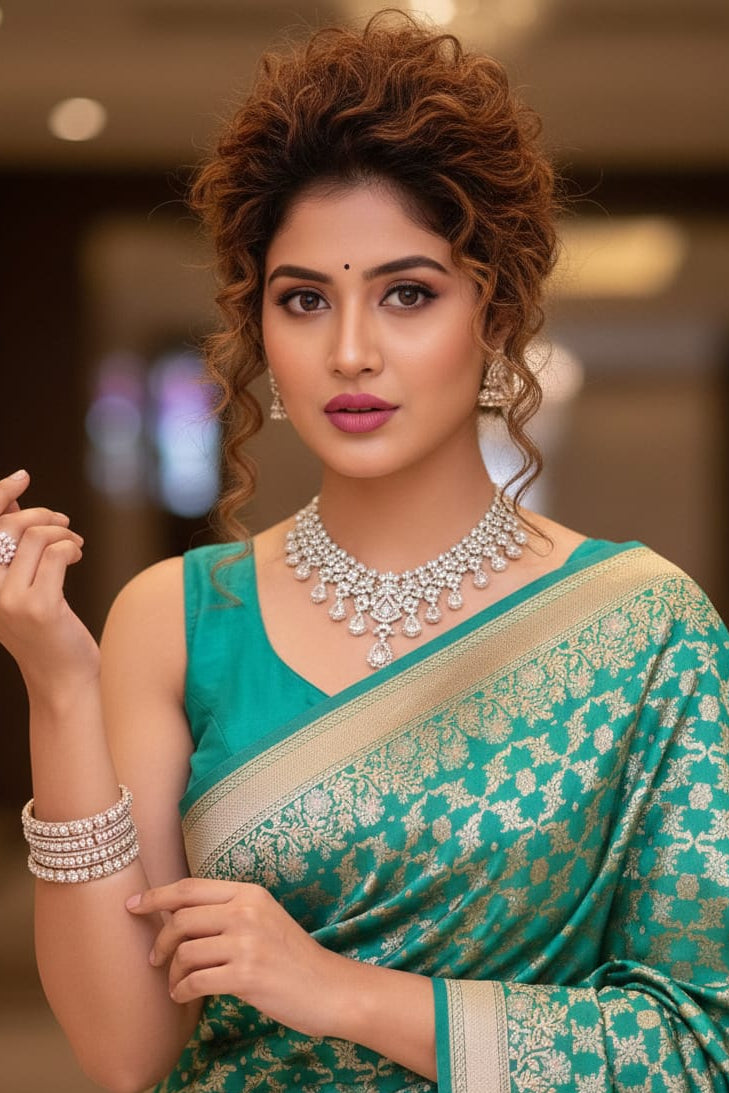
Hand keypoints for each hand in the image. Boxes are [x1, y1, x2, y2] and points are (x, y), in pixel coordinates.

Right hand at [0, 469, 99, 693]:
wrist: (61, 681)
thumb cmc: (43, 632)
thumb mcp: (18, 587)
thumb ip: (12, 548)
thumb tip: (12, 497)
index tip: (21, 478)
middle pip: (8, 526)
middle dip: (40, 515)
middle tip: (63, 523)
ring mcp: (8, 601)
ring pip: (36, 537)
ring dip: (62, 533)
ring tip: (74, 544)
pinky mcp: (39, 606)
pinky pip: (57, 554)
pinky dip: (71, 547)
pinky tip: (77, 556)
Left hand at [126, 878, 351, 1038]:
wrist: (329, 987)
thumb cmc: (291, 957)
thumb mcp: (264, 919)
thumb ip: (229, 912)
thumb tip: (180, 916)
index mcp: (249, 893)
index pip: (189, 888)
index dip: (156, 896)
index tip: (132, 905)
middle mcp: (246, 911)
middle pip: (181, 918)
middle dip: (160, 941)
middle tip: (155, 959)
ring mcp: (247, 943)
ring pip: (184, 951)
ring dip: (171, 972)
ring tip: (176, 984)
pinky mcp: (246, 975)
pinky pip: (195, 981)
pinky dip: (182, 991)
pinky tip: (184, 996)